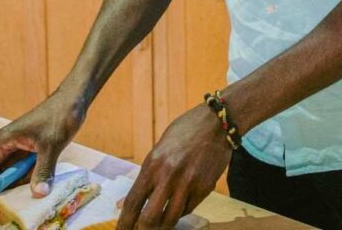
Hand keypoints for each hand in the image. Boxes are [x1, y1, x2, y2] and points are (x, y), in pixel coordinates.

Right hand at [0, 90, 85, 220]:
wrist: (73, 101)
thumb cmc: (59, 116)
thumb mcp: (52, 145)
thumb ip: (44, 169)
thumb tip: (38, 194)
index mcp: (1, 143)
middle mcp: (4, 148)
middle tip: (8, 212)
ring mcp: (15, 151)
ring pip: (5, 178)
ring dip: (11, 191)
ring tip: (23, 205)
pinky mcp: (27, 153)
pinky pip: (19, 174)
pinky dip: (23, 184)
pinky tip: (35, 191)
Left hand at [116, 104, 232, 229]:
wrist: (217, 123)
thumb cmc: (185, 131)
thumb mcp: (159, 150)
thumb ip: (145, 177)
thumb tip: (124, 203)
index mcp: (153, 164)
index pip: (133, 202)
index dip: (124, 222)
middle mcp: (169, 177)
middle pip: (149, 218)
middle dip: (142, 229)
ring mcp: (189, 184)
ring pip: (171, 219)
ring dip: (162, 225)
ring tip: (159, 224)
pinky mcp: (205, 188)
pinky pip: (188, 209)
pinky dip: (180, 212)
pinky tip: (177, 207)